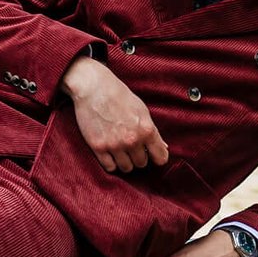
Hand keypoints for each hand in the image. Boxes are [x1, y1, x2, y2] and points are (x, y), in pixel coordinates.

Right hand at [62, 55, 169, 172]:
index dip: (158, 157)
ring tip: (121, 151)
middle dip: (139, 157)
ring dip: (125, 161)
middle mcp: (132, 140)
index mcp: (146, 130)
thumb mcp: (142, 110)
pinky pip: (110, 167)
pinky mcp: (98, 147)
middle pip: (142, 164)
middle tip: (132, 148)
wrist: (94, 88)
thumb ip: (152, 131)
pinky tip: (111, 154)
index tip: (153, 155)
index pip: (160, 157)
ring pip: (126, 168)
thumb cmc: (119, 96)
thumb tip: (163, 148)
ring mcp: (115, 145)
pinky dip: (111, 163)